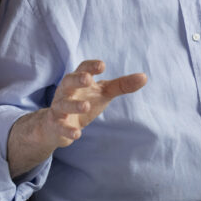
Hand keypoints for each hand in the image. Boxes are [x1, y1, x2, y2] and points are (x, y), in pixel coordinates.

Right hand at [7, 60, 146, 176]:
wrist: (57, 126)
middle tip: (87, 79)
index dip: (90, 66)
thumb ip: (122, 85)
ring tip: (86, 106)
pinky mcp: (55, 125)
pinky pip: (59, 126)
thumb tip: (144, 77)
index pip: (82, 68)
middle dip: (76, 79)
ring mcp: (59, 108)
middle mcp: (65, 91)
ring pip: (63, 104)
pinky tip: (77, 134)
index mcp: (77, 80)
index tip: (102, 66)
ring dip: (73, 105)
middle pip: (68, 81)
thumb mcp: (103, 93)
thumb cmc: (83, 102)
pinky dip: (67, 130)